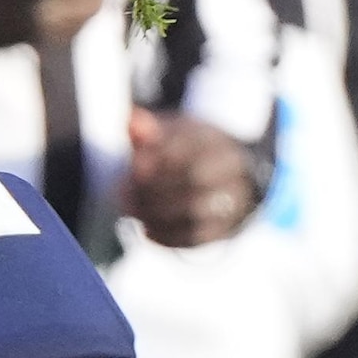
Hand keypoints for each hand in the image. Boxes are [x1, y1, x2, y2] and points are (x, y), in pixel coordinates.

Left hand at [122, 110, 267, 248]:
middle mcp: (233, 168)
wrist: (227, 179)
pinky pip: (197, 236)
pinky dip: (167, 235)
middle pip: (193, 177)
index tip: (135, 165)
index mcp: (218, 139)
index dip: (160, 156)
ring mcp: (234, 200)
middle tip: (123, 194)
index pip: (190, 145)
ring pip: (195, 210)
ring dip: (156, 213)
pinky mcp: (228, 227)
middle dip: (153, 187)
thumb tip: (132, 121)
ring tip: (132, 212)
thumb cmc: (189, 152)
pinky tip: (146, 229)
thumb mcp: (171, 134)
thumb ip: (149, 130)